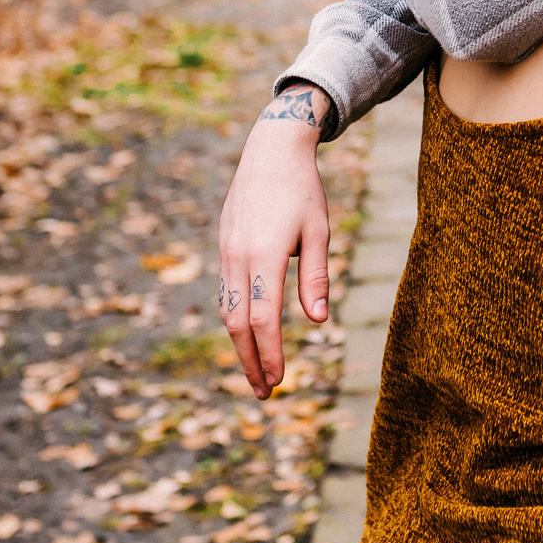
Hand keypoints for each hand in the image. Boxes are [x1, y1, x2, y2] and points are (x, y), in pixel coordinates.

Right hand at [217, 83, 331, 398]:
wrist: (270, 149)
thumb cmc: (303, 190)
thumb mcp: (319, 231)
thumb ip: (316, 277)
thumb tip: (318, 322)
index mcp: (264, 254)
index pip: (264, 319)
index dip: (270, 354)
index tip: (279, 381)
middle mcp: (238, 256)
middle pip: (238, 323)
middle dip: (249, 361)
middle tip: (264, 393)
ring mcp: (226, 251)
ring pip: (227, 309)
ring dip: (239, 344)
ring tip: (255, 371)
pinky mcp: (224, 245)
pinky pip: (225, 291)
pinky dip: (235, 319)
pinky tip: (247, 334)